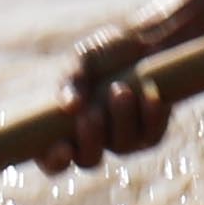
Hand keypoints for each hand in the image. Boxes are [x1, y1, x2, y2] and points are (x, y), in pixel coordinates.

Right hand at [49, 26, 168, 175]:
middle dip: (90, 141)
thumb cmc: (104, 52)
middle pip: (88, 161)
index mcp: (65, 128)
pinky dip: (150, 116)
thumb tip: (71, 106)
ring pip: (121, 146)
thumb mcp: (82, 59)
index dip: (55, 162)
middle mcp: (93, 141)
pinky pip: (151, 137)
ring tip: (121, 90)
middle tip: (93, 114)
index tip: (63, 147)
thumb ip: (71, 80)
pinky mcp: (151, 136)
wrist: (143, 42)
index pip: (52, 161)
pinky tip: (150, 95)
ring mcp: (123, 141)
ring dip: (121, 119)